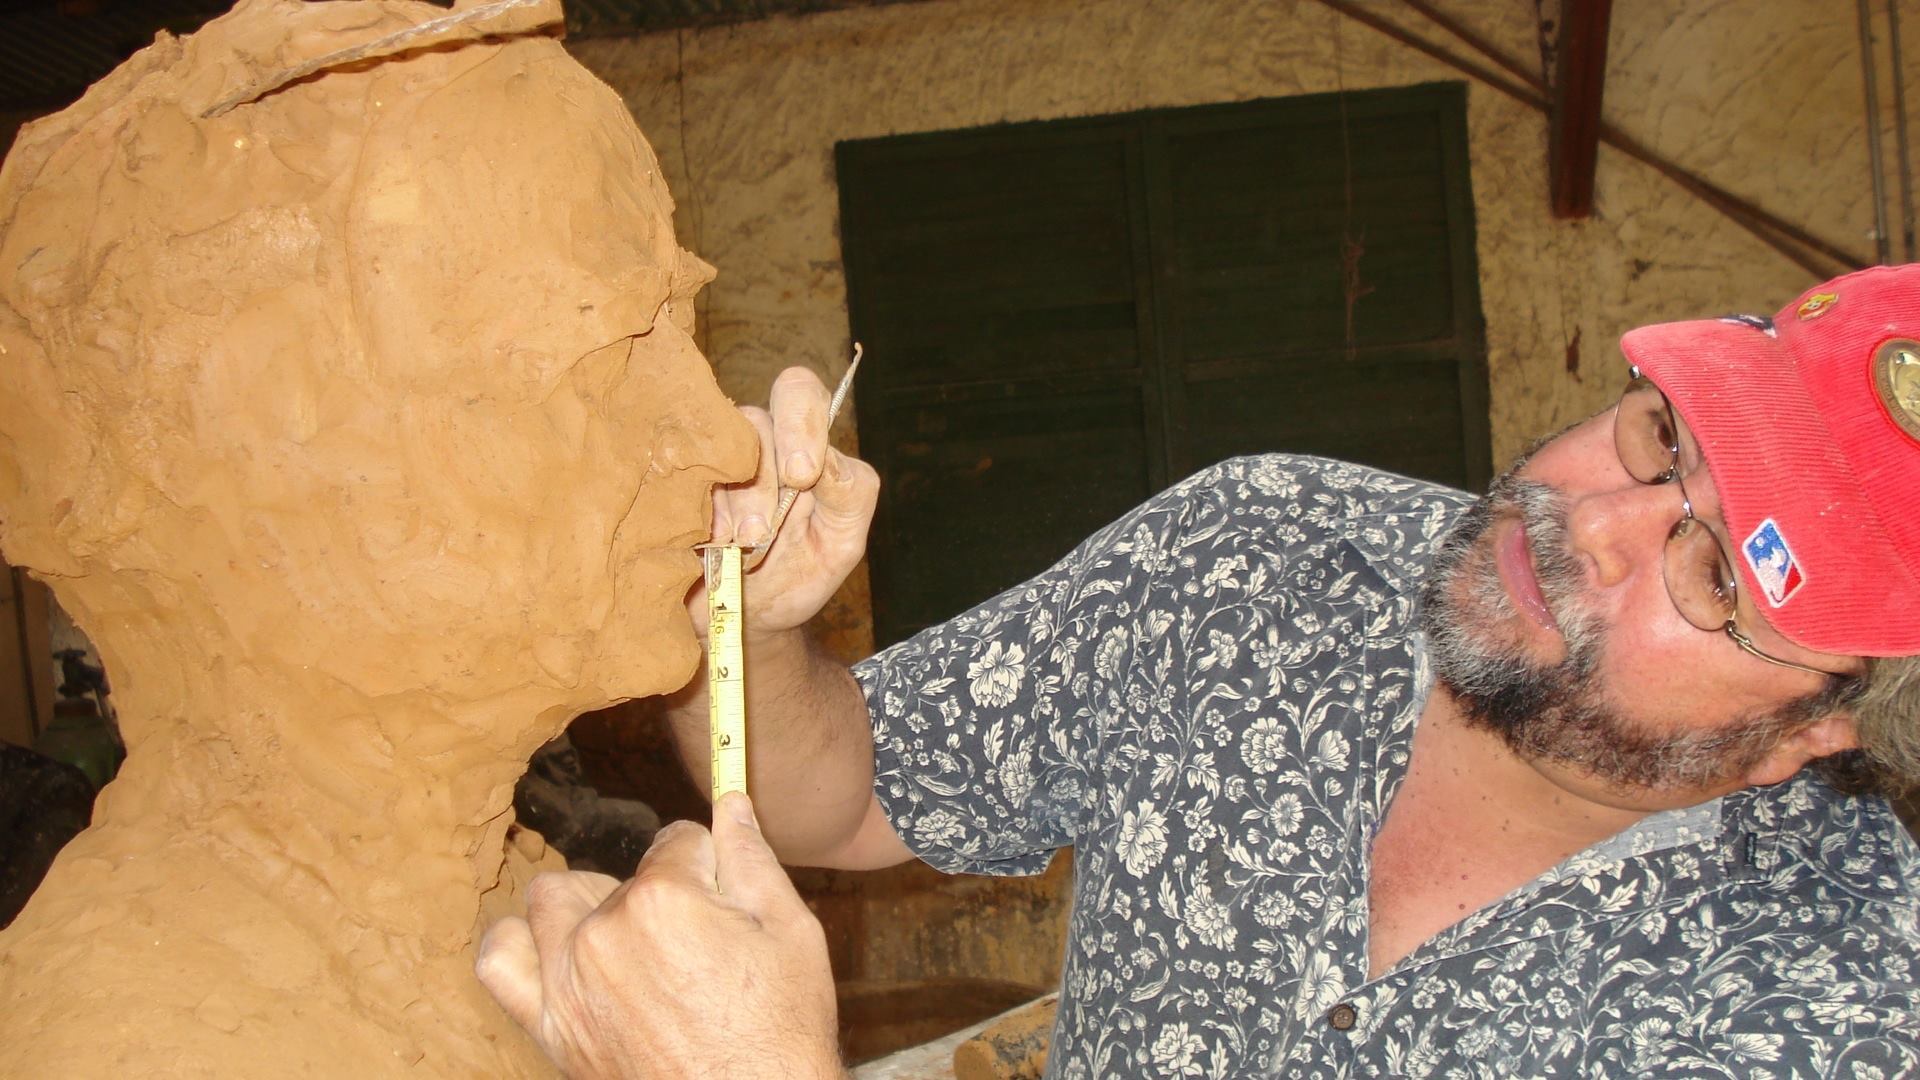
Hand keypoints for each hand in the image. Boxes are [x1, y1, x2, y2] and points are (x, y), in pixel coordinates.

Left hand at [476, 793, 843, 1078]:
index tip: (726, 896)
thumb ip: (752, 859)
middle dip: (658, 891)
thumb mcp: (790, 932)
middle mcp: (603, 931)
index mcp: (663, 899)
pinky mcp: (549, 1025)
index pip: (677, 840)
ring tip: (634, 945)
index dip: (709, 863)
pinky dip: (519, 944)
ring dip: (589, 907)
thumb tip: (731, 803)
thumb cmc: (780, 1030)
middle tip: (695, 938)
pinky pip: (500, 960)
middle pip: (623, 874)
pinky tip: (558, 952)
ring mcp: (567, 980)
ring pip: (555, 899)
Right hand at [698, 366, 879, 635]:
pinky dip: (697, 514)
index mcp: (802, 443)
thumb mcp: (842, 543)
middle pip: (755, 420)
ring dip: (731, 504)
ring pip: (715, 450)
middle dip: (762, 477)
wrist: (742, 618)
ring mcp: (709, 460)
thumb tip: (826, 459)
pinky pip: (675, 478)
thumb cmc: (799, 574)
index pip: (800, 393)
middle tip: (762, 531)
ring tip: (742, 547)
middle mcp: (755, 440)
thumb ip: (850, 494)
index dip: (801, 423)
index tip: (802, 476)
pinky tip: (709, 545)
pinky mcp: (673, 485)